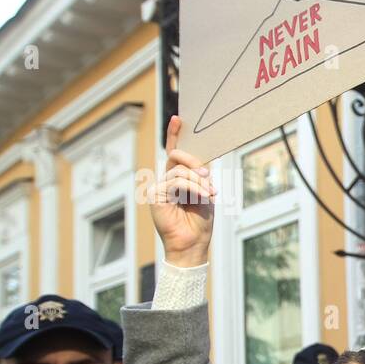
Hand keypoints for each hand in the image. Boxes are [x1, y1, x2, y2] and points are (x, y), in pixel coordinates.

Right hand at [149, 116, 215, 267]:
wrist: (194, 245)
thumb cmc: (200, 223)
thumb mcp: (206, 194)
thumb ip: (201, 177)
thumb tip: (202, 163)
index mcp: (178, 179)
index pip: (174, 153)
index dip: (175, 135)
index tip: (179, 118)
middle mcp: (166, 181)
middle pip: (177, 156)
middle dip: (194, 161)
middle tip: (208, 175)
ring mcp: (159, 187)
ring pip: (179, 170)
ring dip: (198, 181)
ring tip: (209, 194)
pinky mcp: (155, 196)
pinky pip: (175, 181)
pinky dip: (192, 187)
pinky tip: (203, 196)